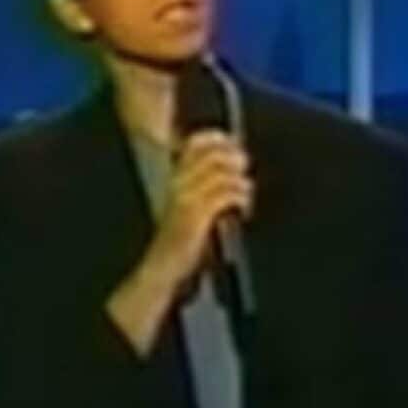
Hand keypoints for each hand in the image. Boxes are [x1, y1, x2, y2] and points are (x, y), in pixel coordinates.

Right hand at [141, 129, 253, 289]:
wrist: (162, 268)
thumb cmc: (181, 240)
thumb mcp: (191, 207)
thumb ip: (206, 187)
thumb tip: (235, 167)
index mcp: (175, 178)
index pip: (196, 144)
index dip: (220, 140)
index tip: (237, 147)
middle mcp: (178, 183)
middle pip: (213, 155)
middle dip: (235, 159)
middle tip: (245, 171)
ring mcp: (186, 198)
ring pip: (223, 174)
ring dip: (241, 183)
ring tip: (245, 195)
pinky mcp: (196, 215)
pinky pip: (226, 195)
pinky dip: (241, 199)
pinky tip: (243, 210)